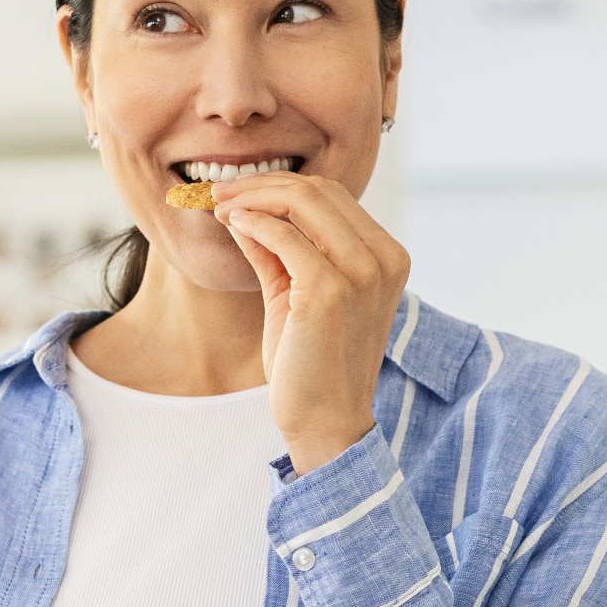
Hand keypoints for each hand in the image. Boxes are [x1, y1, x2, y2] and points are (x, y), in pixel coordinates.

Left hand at [214, 172, 412, 475]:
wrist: (324, 423)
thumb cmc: (311, 366)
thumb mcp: (296, 295)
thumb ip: (278, 250)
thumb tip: (244, 209)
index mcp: (387, 257)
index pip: (333, 195)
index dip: (281, 185)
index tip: (238, 193)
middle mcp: (383, 260)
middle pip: (320, 189)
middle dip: (262, 183)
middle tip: (219, 193)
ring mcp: (362, 273)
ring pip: (303, 201)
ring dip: (253, 196)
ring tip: (220, 206)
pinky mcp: (331, 290)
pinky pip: (284, 236)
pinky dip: (254, 222)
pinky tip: (233, 226)